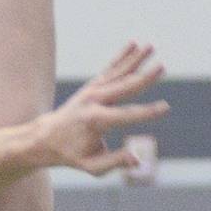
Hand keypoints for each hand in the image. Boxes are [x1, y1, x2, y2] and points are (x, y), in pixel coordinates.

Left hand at [30, 43, 168, 174]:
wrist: (45, 138)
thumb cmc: (72, 155)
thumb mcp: (92, 166)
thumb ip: (115, 162)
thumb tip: (138, 160)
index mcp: (96, 121)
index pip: (126, 116)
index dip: (147, 113)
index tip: (165, 108)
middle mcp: (94, 101)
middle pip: (124, 87)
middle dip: (144, 78)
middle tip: (162, 67)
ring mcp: (92, 91)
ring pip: (118, 73)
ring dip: (136, 59)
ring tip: (151, 46)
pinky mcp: (93, 86)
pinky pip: (111, 69)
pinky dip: (123, 56)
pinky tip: (135, 44)